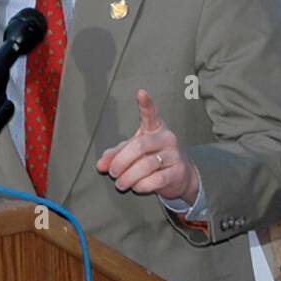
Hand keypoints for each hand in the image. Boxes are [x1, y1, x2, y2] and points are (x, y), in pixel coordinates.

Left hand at [95, 89, 199, 203]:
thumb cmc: (153, 159)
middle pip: (139, 146)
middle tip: (113, 172)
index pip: (151, 114)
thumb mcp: (133, 154)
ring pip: (146, 165)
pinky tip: (136, 187)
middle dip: (121, 161)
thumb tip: (100, 165)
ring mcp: (174, 155)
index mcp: (155, 128)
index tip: (141, 93)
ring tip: (121, 183)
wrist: (180, 176)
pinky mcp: (177, 172)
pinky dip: (141, 185)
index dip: (146, 104)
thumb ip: (115, 155)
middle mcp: (167, 138)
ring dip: (128, 177)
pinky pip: (156, 179)